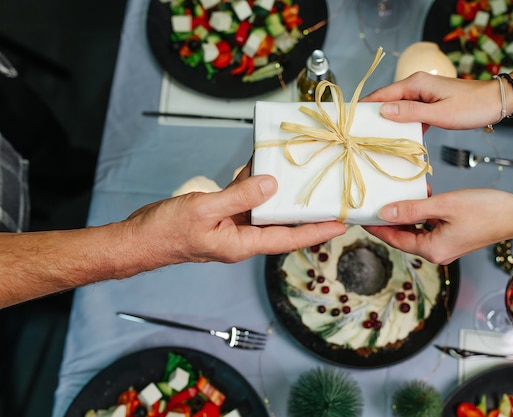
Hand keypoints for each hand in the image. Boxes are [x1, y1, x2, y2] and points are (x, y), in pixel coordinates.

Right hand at [126, 165, 345, 263]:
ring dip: (277, 194)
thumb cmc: (166, 232)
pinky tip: (257, 167)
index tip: (340, 226)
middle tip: (328, 198)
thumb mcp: (205, 210)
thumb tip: (271, 185)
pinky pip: (243, 199)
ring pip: (262, 209)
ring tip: (300, 178)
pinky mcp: (219, 216)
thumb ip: (240, 197)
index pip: (288, 239)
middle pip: (280, 224)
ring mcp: (231, 227)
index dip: (315, 232)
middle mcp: (241, 237)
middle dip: (303, 212)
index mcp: (242, 244)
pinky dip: (251, 184)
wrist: (139, 239)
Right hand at [361, 71, 500, 129]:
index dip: (365, 107)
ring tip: (375, 138)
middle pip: (387, 101)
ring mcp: (423, 94)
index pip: (382, 95)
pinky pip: (410, 114)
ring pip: (398, 108)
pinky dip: (404, 124)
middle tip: (359, 133)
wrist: (496, 102)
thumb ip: (410, 112)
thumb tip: (383, 111)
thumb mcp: (439, 114)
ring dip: (388, 122)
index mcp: (416, 84)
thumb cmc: (471, 107)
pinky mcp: (430, 104)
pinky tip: (400, 139)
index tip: (350, 119)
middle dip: (373, 115)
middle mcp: (416, 86)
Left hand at [363, 189, 512, 263]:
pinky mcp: (453, 238)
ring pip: (416, 231)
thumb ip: (411, 210)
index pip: (394, 240)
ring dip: (407, 214)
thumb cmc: (485, 210)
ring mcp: (445, 247)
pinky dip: (422, 213)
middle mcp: (437, 253)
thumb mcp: (442, 205)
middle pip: (403, 237)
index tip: (361, 216)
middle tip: (373, 203)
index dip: (376, 227)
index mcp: (432, 250)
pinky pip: (429, 227)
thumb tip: (385, 213)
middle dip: (389, 220)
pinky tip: (424, 195)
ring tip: (398, 195)